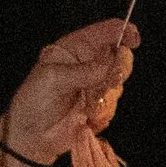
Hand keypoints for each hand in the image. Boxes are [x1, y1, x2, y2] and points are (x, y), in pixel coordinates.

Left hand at [5, 19, 137, 159]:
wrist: (32, 135)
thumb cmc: (35, 101)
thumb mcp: (55, 78)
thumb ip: (87, 69)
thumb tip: (113, 58)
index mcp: (73, 49)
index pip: (102, 32)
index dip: (121, 31)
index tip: (133, 39)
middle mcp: (87, 64)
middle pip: (118, 57)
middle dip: (118, 69)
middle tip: (109, 80)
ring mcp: (94, 86)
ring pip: (118, 83)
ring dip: (106, 95)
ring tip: (88, 104)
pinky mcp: (99, 106)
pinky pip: (113, 105)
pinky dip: (103, 111)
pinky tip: (87, 115)